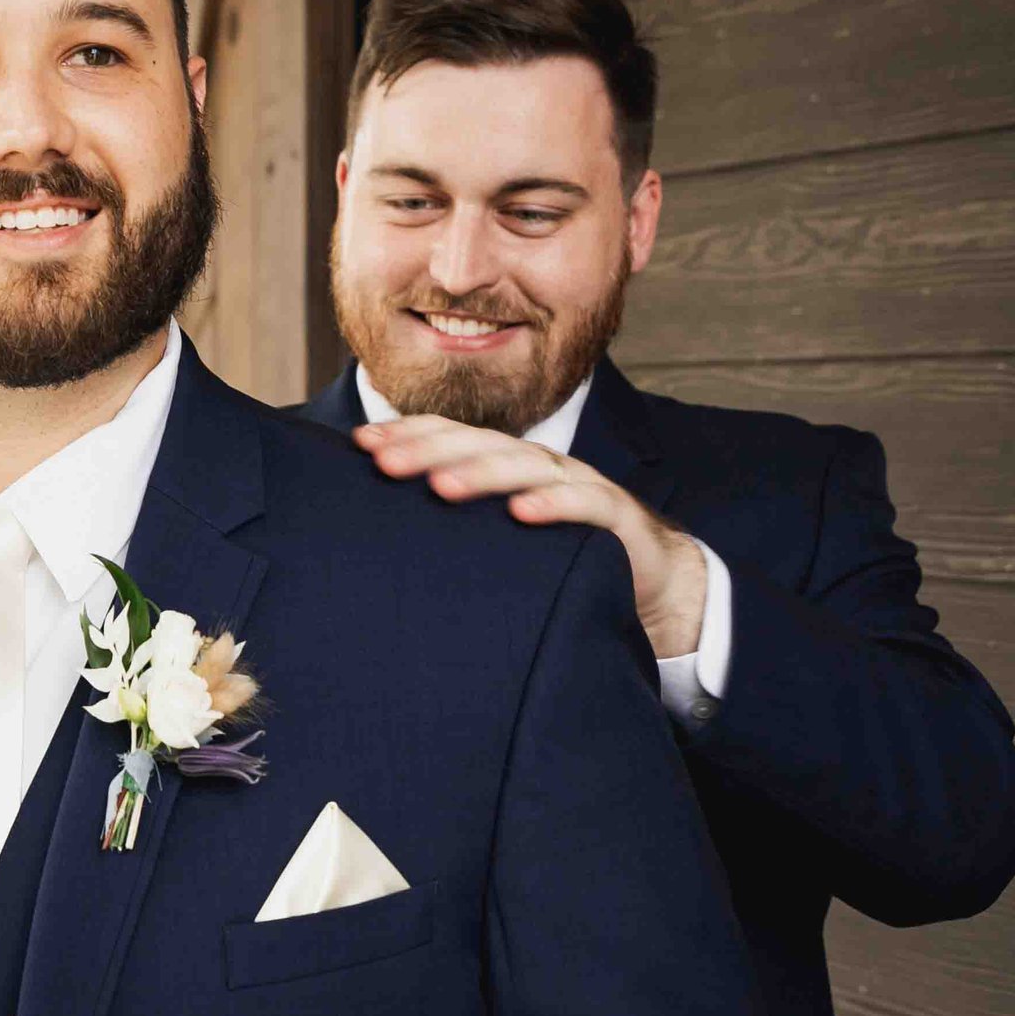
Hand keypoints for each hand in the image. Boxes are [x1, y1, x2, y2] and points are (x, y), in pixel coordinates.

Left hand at [354, 415, 708, 657]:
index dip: (409, 436)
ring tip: (439, 487)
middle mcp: (540, 467)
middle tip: (382, 462)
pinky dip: (553, 506)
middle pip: (480, 446)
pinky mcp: (616, 517)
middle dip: (429, 450)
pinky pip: (584, 505)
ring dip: (481, 474)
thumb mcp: (503, 537)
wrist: (654, 579)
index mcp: (509, 466)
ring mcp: (579, 486)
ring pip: (526, 468)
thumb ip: (460, 526)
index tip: (360, 445)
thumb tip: (386, 534)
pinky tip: (521, 513)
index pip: (453, 439)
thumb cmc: (565, 554)